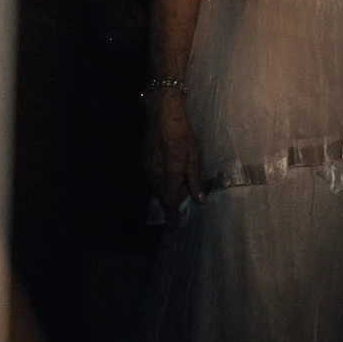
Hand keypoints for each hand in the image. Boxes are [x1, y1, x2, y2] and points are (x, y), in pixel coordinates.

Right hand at [142, 93, 202, 223]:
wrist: (161, 114)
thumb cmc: (182, 133)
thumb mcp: (194, 156)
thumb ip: (195, 179)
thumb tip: (199, 199)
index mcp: (171, 174)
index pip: (169, 201)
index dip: (171, 216)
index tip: (172, 227)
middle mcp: (156, 174)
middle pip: (163, 195)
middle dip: (173, 196)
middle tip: (186, 187)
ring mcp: (147, 167)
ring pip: (156, 186)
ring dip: (166, 187)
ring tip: (178, 176)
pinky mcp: (143, 160)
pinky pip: (151, 176)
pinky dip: (160, 178)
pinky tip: (167, 166)